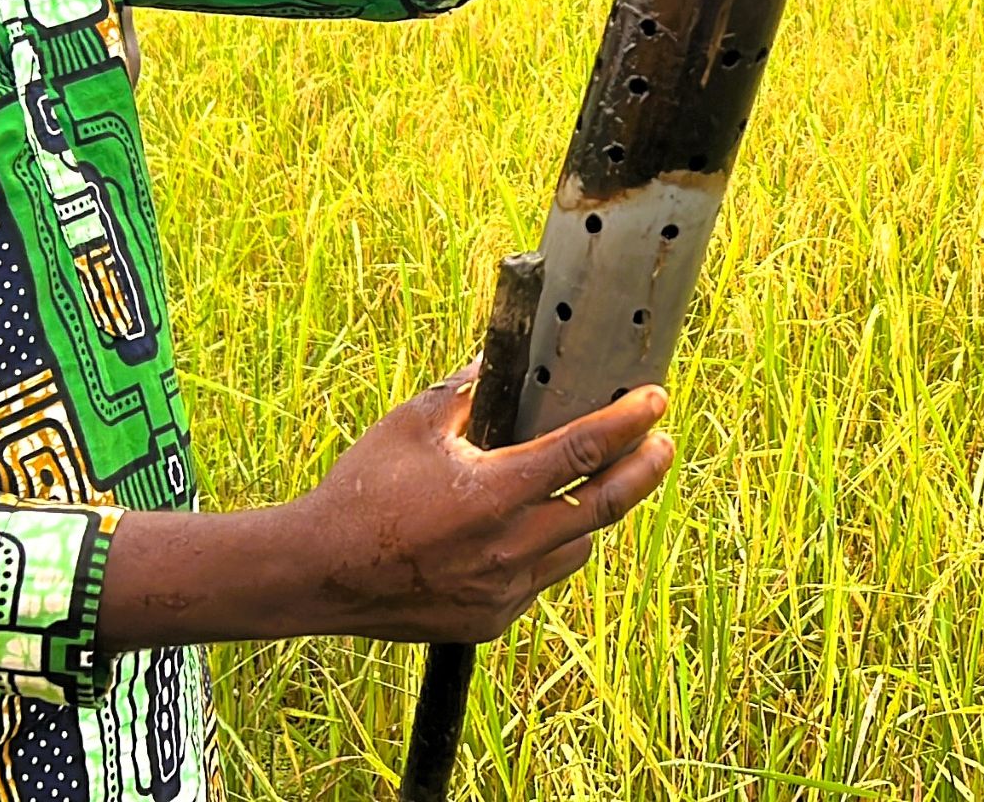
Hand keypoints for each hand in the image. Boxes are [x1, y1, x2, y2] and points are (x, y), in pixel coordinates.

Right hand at [271, 368, 675, 643]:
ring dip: (592, 513)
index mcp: (491, 494)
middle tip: (665, 444)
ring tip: (596, 482)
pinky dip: (547, 549)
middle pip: (602, 508)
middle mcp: (506, 550)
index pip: (581, 453)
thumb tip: (503, 362)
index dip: (627, 423)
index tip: (656, 399)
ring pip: (575, 549)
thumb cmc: (361, 491)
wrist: (318, 573)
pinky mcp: (491, 621)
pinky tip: (532, 527)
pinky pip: (539, 579)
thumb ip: (469, 391)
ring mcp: (502, 593)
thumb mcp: (413, 423)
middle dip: (644, 472)